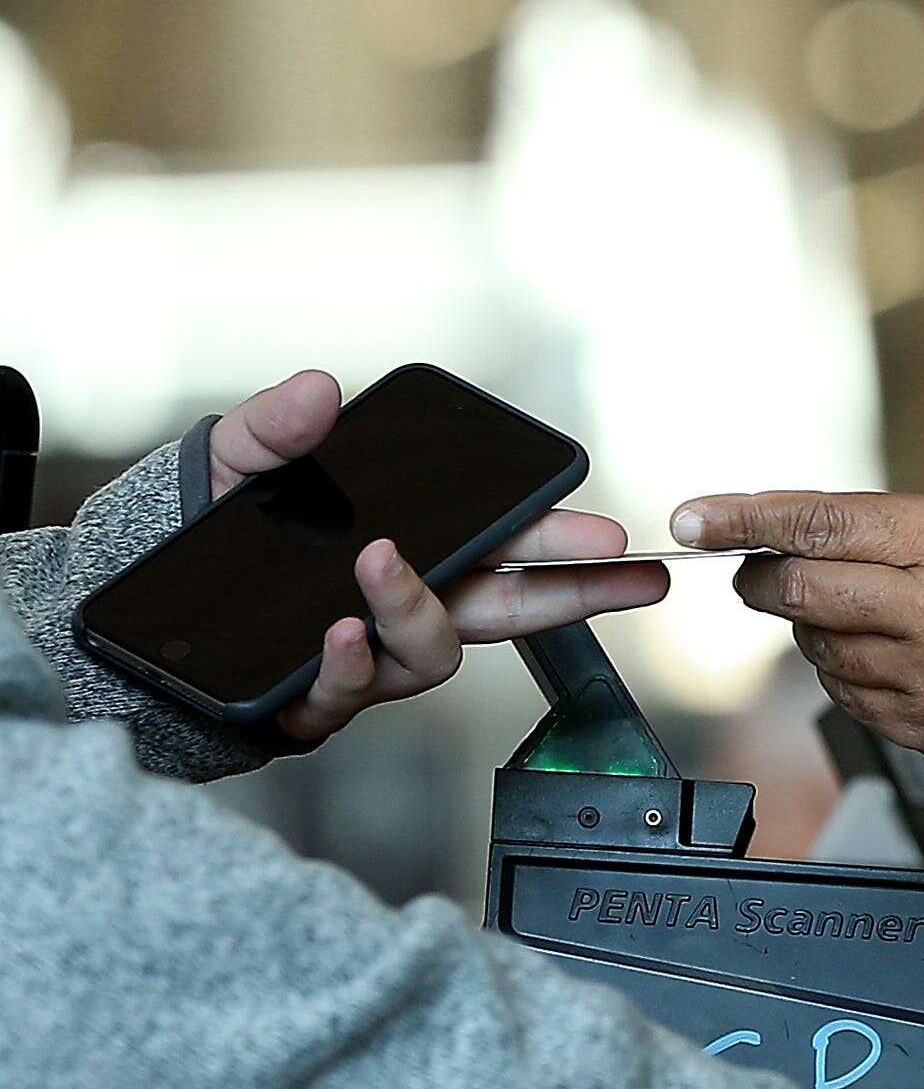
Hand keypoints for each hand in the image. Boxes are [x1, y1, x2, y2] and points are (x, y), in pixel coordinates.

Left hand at [209, 372, 672, 745]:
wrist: (131, 603)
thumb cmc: (203, 528)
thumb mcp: (238, 459)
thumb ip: (278, 425)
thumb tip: (319, 389)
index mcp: (415, 544)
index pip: (509, 545)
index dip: (566, 544)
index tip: (610, 537)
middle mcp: (406, 605)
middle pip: (511, 607)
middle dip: (579, 593)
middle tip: (628, 574)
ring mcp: (367, 656)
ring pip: (430, 653)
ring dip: (414, 609)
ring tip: (377, 567)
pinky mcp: (313, 699)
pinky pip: (349, 695)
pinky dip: (349, 665)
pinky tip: (336, 632)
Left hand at [670, 489, 923, 800]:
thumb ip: (921, 532)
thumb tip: (833, 535)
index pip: (821, 522)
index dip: (746, 517)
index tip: (694, 516)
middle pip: (800, 592)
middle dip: (762, 578)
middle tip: (754, 570)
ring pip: (822, 653)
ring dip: (815, 631)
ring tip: (860, 615)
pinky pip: (858, 702)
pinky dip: (852, 676)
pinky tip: (886, 661)